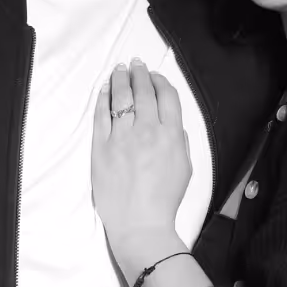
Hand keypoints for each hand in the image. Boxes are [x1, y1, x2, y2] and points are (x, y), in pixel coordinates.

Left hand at [91, 58, 191, 269]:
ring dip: (120, 79)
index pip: (166, 96)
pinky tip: (105, 89)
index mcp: (171, 134)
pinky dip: (103, 98)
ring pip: (121, 97)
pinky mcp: (101, 147)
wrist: (140, 224)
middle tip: (136, 63)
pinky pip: (101, 115)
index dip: (160, 81)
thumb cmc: (164, 200)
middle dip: (139, 73)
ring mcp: (121, 137)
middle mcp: (147, 130)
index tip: (155, 75)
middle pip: (143, 91)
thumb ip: (179, 140)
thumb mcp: (186, 167)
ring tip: (120, 69)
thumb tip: (170, 122)